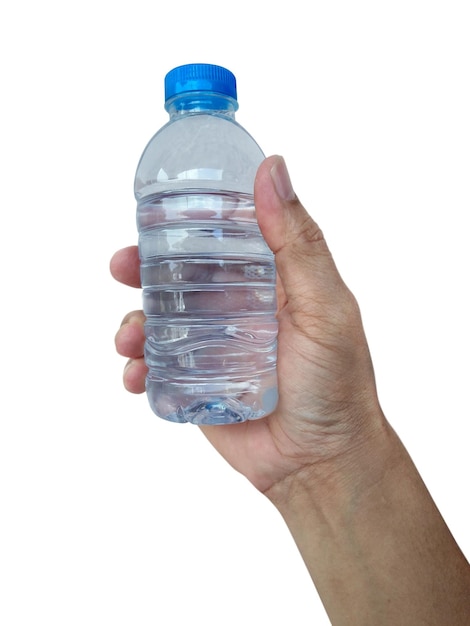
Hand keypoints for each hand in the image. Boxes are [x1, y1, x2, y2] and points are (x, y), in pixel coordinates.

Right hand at [110, 155, 383, 493]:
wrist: (320, 462)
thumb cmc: (336, 383)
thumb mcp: (325, 305)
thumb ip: (298, 242)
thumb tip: (272, 168)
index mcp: (266, 281)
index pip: (221, 237)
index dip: (186, 220)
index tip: (158, 209)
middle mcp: (235, 308)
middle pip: (179, 276)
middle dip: (143, 267)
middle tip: (123, 265)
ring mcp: (212, 346)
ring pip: (158, 319)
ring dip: (133, 319)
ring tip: (130, 336)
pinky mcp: (193, 384)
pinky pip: (155, 367)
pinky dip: (137, 366)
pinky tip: (136, 373)